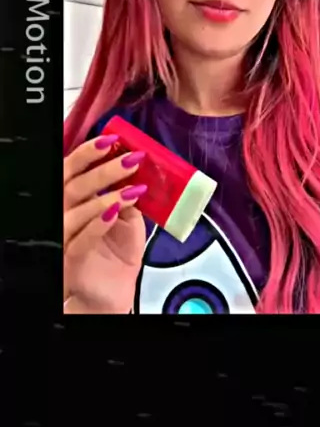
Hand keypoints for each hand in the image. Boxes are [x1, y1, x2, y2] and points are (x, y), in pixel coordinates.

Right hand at [63, 134, 146, 313]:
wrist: (112, 294)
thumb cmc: (116, 253)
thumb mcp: (126, 217)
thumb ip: (127, 194)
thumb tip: (140, 168)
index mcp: (75, 200)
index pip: (73, 170)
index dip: (88, 153)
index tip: (112, 140)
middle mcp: (65, 215)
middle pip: (74, 185)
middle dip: (103, 169)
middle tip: (131, 159)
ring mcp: (66, 237)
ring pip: (76, 210)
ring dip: (106, 195)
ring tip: (132, 188)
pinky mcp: (71, 260)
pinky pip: (81, 239)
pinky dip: (98, 222)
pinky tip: (114, 212)